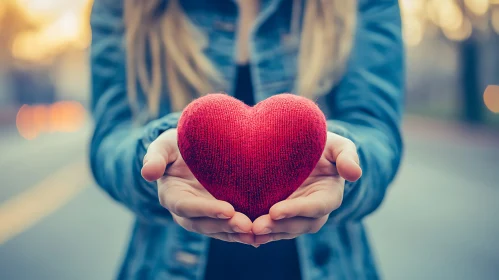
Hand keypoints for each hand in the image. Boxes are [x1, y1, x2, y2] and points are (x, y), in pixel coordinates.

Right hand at [141, 129, 253, 244]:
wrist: (192, 147)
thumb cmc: (176, 145)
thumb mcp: (163, 146)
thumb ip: (155, 157)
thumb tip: (147, 173)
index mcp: (172, 196)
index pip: (187, 207)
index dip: (206, 210)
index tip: (227, 210)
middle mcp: (188, 211)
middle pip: (205, 224)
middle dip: (225, 226)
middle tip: (246, 226)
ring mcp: (205, 215)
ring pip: (220, 230)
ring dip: (238, 234)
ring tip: (257, 234)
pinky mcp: (220, 215)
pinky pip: (231, 227)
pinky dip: (245, 232)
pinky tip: (263, 234)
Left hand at [252, 131, 361, 244]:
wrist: (307, 149)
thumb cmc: (324, 146)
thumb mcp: (338, 145)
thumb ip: (347, 156)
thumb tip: (355, 173)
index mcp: (329, 196)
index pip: (315, 207)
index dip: (296, 210)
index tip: (275, 211)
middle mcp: (314, 212)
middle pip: (298, 225)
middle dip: (278, 227)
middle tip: (256, 227)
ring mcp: (297, 216)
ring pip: (284, 231)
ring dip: (266, 233)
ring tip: (247, 232)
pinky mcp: (282, 216)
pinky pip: (272, 228)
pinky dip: (259, 232)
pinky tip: (242, 232)